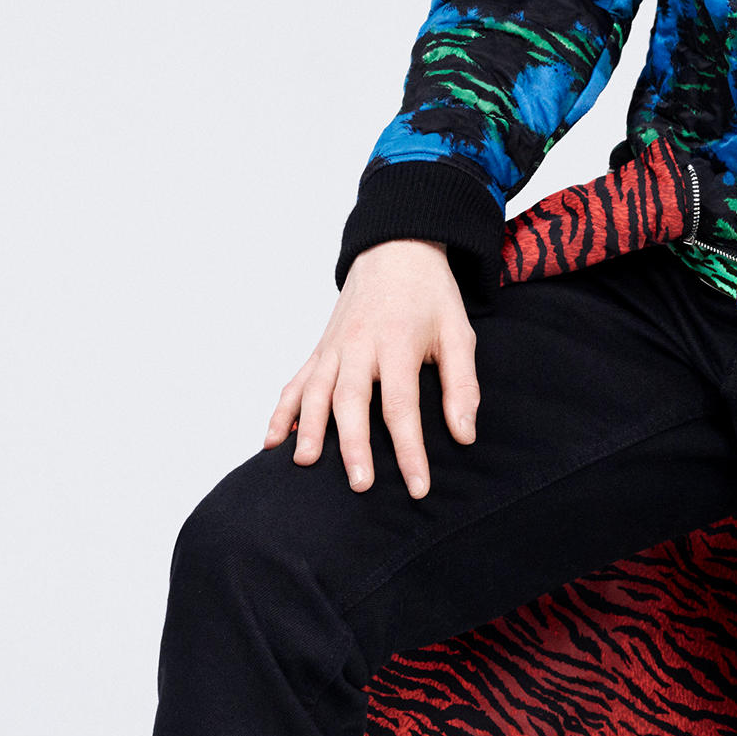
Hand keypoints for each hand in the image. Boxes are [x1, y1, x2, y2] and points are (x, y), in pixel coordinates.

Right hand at [266, 240, 480, 497]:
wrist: (396, 249)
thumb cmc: (430, 295)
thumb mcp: (460, 333)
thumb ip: (462, 386)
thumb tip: (464, 436)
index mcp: (398, 343)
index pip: (401, 405)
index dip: (409, 449)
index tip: (418, 486)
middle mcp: (360, 346)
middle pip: (351, 400)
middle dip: (353, 445)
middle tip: (359, 484)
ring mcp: (334, 347)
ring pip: (316, 391)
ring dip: (308, 428)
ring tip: (305, 463)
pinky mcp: (320, 349)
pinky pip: (296, 381)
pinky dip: (282, 410)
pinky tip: (272, 440)